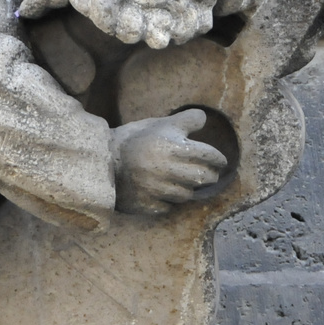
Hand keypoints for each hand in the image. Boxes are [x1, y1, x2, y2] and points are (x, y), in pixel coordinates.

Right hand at [111, 110, 227, 215]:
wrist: (103, 161)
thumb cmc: (135, 139)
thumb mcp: (159, 124)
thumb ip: (185, 121)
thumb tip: (204, 117)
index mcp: (171, 148)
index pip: (207, 156)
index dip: (218, 158)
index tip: (221, 161)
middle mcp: (166, 170)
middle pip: (203, 178)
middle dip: (210, 175)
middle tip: (210, 173)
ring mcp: (156, 190)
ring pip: (187, 194)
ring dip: (190, 188)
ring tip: (187, 182)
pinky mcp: (147, 205)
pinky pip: (168, 207)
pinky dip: (170, 201)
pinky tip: (166, 192)